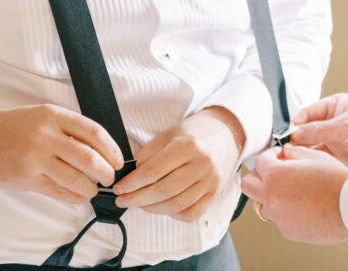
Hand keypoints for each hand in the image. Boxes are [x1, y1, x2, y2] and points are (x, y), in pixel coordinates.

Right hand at [0, 105, 124, 204]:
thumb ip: (68, 129)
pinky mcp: (26, 178)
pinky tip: (79, 196)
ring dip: (91, 187)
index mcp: (54, 116)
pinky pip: (58, 191)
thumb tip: (100, 150)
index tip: (118, 160)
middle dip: (106, 172)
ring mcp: (35, 158)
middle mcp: (46, 135)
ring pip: (76, 178)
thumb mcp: (42, 117)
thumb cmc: (13, 127)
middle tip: (110, 178)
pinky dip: (73, 196)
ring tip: (94, 189)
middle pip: (89, 158)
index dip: (112, 149)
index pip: (94, 133)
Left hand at [112, 106, 243, 220]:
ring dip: (152, 209)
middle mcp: (202, 165)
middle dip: (137, 199)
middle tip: (122, 199)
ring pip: (176, 205)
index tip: (119, 187)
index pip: (153, 171)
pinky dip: (173, 214)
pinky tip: (162, 207)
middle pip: (163, 191)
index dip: (132, 183)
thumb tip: (130, 174)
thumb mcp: (170, 133)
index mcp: (188, 145)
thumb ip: (149, 153)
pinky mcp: (215, 194)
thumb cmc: (196, 132)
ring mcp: (210, 182)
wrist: (227, 133)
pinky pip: (191, 213)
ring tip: (139, 204)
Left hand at [240, 144, 347, 243]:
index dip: (271, 155)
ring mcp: (278, 216)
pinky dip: (286, 211)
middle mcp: (272, 197)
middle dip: (260, 176)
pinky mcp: (287, 230)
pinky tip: (303, 205)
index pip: (260, 161)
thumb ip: (292, 152)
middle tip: (275, 173)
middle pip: (248, 184)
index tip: (279, 156)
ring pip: (262, 203)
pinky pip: (279, 218)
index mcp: (275, 175)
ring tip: (292, 191)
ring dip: (272, 195)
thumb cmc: (335, 179)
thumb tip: (284, 152)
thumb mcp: (313, 156)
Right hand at [291, 93, 347, 171]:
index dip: (297, 123)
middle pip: (307, 128)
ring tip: (292, 160)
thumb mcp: (345, 127)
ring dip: (302, 150)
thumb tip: (294, 133)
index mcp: (334, 105)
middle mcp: (332, 120)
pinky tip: (304, 165)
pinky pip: (318, 155)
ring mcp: (334, 137)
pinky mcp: (337, 153)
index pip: (308, 112)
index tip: (288, 135)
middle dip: (296, 138)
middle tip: (285, 150)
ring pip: (311, 143)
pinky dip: (311, 159)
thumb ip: (318, 129)